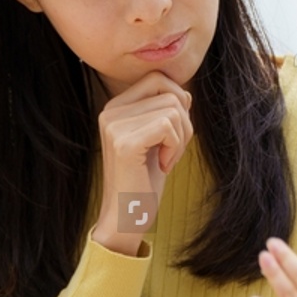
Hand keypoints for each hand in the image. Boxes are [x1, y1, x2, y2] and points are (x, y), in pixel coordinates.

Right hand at [91, 72, 192, 255]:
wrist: (125, 218)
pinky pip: (169, 126)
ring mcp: (115, 125)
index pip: (158, 79)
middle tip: (172, 150)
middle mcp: (110, 111)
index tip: (170, 134)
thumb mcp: (155, 139)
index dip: (177, 102)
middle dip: (184, 122)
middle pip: (170, 92)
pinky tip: (163, 166)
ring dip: (181, 138)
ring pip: (174, 109)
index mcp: (115, 107)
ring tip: (166, 160)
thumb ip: (164, 112)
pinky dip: (175, 147)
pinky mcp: (124, 143)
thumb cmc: (143, 181)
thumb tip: (185, 93)